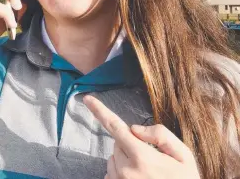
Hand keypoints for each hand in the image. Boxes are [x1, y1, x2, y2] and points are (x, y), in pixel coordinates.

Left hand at [83, 95, 199, 178]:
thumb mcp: (184, 156)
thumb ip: (161, 135)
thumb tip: (135, 129)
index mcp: (142, 157)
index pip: (116, 127)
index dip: (100, 111)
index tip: (87, 99)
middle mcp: (126, 169)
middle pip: (118, 143)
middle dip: (130, 144)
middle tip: (152, 158)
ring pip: (113, 158)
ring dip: (125, 159)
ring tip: (147, 172)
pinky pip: (111, 173)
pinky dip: (121, 172)